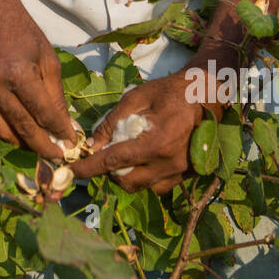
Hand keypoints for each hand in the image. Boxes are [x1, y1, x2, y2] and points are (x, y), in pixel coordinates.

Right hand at [0, 0, 78, 158]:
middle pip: (21, 127)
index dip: (59, 131)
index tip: (72, 143)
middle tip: (58, 157)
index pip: (42, 112)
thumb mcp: (46, 56)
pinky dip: (4, 132)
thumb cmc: (21, 29)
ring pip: (0, 130)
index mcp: (18, 72)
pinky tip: (18, 137)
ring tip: (38, 151)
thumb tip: (64, 123)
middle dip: (42, 147)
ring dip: (21, 145)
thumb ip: (54, 93)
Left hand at [71, 67, 207, 193]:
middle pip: (126, 181)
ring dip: (127, 176)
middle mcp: (168, 164)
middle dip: (109, 173)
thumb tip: (92, 145)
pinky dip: (144, 177)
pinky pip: (158, 186)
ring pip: (142, 187)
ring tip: (123, 157)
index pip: (113, 161)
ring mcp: (180, 172)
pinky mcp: (187, 175)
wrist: (207, 94)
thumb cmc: (170, 92)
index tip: (72, 170)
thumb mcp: (136, 97)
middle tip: (103, 156)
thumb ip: (112, 122)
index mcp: (155, 143)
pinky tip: (142, 160)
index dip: (89, 167)